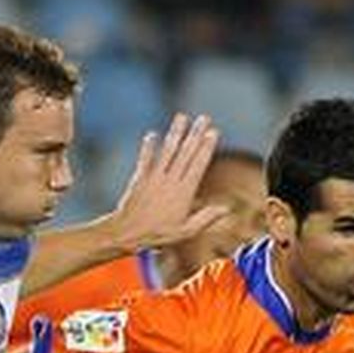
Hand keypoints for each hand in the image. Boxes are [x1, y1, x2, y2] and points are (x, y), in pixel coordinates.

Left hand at [108, 113, 224, 251]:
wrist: (127, 233)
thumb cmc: (158, 235)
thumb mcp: (186, 231)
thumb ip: (206, 218)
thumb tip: (227, 209)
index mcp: (183, 193)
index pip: (198, 166)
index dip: (206, 148)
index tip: (213, 132)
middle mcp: (170, 182)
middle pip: (185, 154)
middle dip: (196, 134)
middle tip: (204, 118)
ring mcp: (154, 178)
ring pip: (168, 152)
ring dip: (175, 133)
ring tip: (182, 117)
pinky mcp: (139, 178)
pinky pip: (145, 159)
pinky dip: (148, 147)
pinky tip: (152, 134)